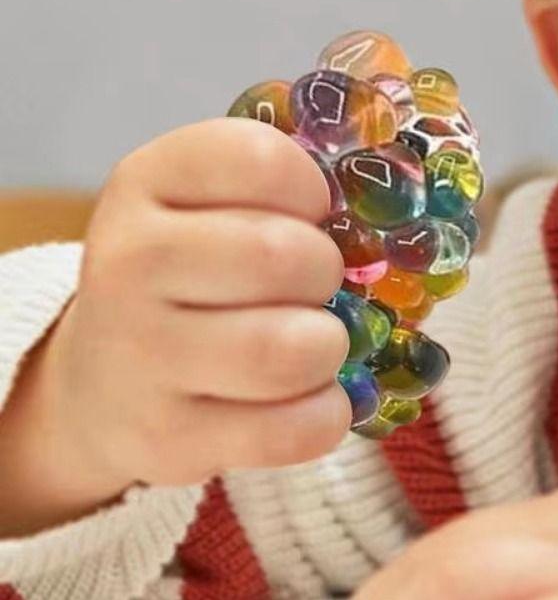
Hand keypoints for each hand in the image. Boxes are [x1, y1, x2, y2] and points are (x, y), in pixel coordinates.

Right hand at [47, 117, 350, 492]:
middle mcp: (128, 260)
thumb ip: (291, 187)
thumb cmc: (195, 268)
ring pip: (287, 351)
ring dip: (329, 345)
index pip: (260, 160)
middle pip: (280, 256)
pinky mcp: (164, 439)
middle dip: (327, 271)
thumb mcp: (216, 200)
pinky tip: (310, 394)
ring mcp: (138, 355)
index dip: (312, 188)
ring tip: (316, 338)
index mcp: (149, 179)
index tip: (313, 211)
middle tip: (319, 282)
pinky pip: (290, 431)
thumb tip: (409, 208)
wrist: (106, 372)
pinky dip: (325, 413)